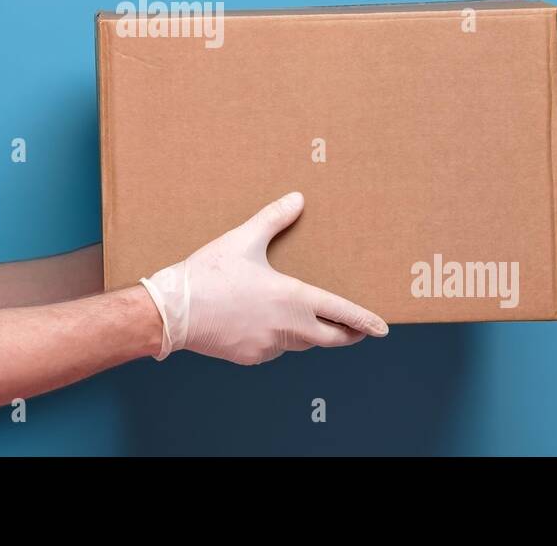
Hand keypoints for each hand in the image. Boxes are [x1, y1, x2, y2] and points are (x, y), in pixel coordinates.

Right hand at [139, 192, 388, 364]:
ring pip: (301, 343)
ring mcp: (269, 346)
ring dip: (309, 334)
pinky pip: (274, 349)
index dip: (364, 320)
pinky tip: (264, 325)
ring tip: (307, 319)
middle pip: (330, 338)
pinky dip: (278, 339)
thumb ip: (273, 218)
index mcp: (292, 298)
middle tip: (357, 331)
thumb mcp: (242, 240)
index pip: (340, 312)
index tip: (383, 328)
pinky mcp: (251, 356)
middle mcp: (287, 327)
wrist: (174, 310)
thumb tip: (297, 198)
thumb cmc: (208, 274)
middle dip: (347, 335)